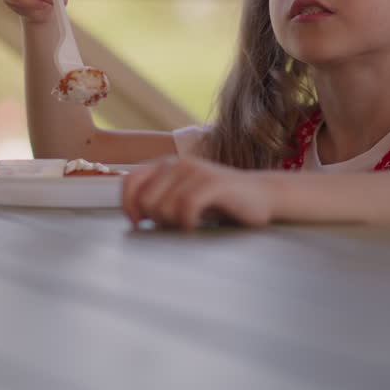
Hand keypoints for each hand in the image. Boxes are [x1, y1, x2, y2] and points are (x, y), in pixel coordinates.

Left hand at [122, 156, 273, 230]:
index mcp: (167, 165)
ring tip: (189, 222)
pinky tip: (195, 226)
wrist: (262, 197)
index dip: (128, 206)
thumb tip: (133, 216)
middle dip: (156, 219)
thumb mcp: (183, 197)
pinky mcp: (214, 183)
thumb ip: (159, 199)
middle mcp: (178, 164)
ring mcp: (197, 172)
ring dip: (173, 222)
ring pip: (163, 206)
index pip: (129, 182)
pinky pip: (186, 207)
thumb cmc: (220, 202)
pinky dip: (187, 223)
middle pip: (145, 200)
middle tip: (175, 224)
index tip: (139, 223)